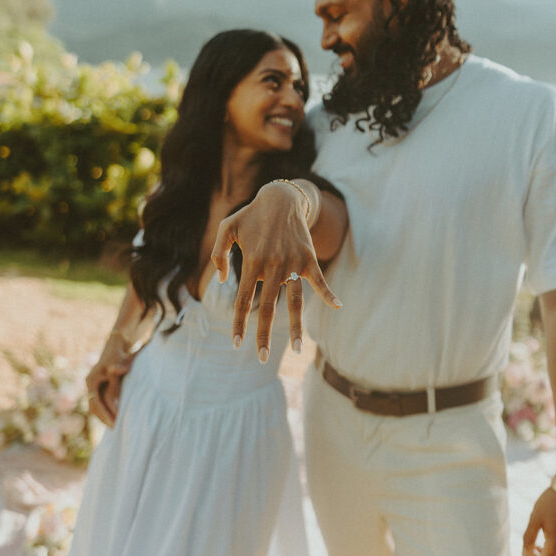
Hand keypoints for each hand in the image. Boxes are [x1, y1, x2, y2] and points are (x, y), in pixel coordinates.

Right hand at [86, 334, 135, 428]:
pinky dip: (106, 409)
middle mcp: (90, 384)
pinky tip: (115, 414)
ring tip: (115, 424)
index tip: (114, 424)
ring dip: (104, 414)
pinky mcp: (99, 385)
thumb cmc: (118, 355)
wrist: (117, 344)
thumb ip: (116, 379)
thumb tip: (113, 391)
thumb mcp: (118, 367)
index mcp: (91, 381)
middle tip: (115, 428)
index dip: (105, 414)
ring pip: (96, 405)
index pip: (96, 404)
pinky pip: (100, 401)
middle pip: (94, 406)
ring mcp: (93, 385)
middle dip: (104, 417)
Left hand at [211, 184, 340, 361]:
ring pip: (295, 302)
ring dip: (297, 327)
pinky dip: (329, 293)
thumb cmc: (251, 216)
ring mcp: (292, 264)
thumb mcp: (227, 228)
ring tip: (298, 351)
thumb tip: (226, 281)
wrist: (281, 198)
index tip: (236, 343)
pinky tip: (337, 306)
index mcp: (251, 262)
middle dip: (264, 336)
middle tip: (261, 358)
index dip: (239, 323)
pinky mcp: (308, 259)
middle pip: (268, 309)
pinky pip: (319, 280)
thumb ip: (218, 254)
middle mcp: (272, 266)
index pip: (242, 300)